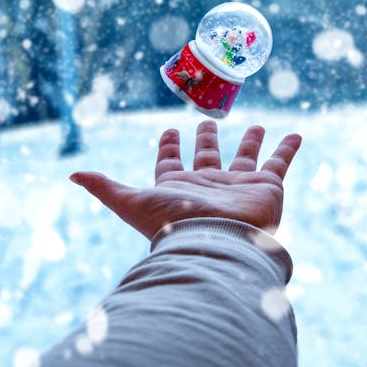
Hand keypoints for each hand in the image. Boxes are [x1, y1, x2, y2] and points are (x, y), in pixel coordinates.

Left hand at [69, 120, 301, 238]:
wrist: (219, 246)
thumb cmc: (174, 225)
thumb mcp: (131, 202)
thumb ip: (104, 187)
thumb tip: (71, 173)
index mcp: (177, 186)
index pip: (171, 162)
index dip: (169, 146)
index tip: (169, 130)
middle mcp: (208, 185)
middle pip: (207, 157)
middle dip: (206, 140)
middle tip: (207, 120)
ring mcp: (238, 186)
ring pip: (245, 157)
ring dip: (250, 140)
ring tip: (254, 124)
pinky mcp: (266, 187)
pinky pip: (280, 163)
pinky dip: (288, 148)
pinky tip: (295, 133)